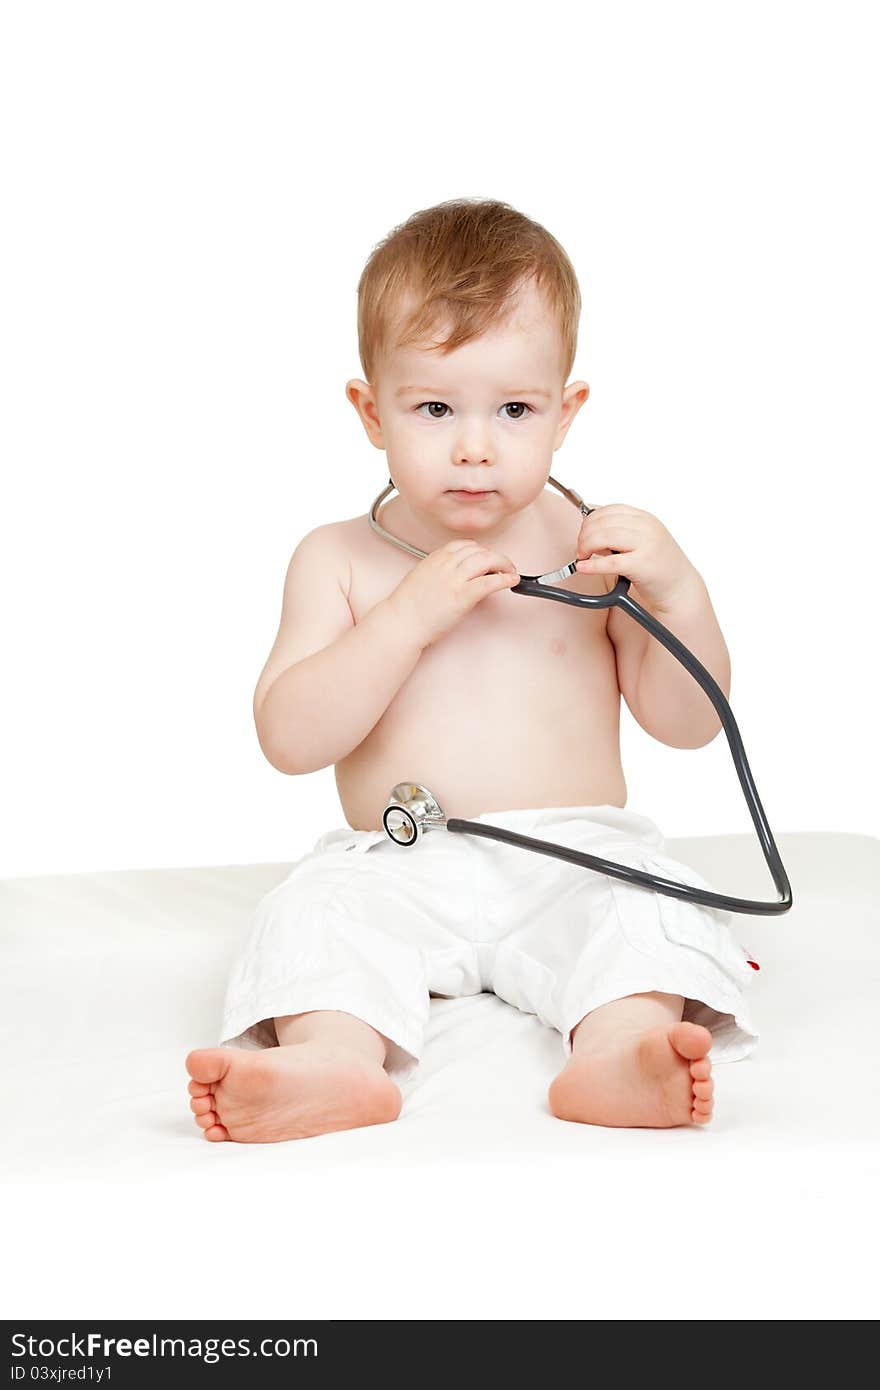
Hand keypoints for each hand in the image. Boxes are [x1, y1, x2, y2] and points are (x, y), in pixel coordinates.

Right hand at [388, 539, 519, 647]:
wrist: (400, 623)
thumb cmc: (408, 607)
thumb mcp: (422, 578)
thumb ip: (439, 571)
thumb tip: (458, 574)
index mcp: (435, 558)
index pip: (464, 544)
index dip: (480, 550)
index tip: (486, 558)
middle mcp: (445, 564)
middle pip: (479, 550)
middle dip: (495, 556)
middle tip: (504, 566)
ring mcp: (454, 579)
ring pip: (487, 560)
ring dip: (504, 564)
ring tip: (510, 572)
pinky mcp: (462, 596)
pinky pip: (489, 581)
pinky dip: (504, 578)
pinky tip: (511, 580)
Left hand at [575, 503, 702, 611]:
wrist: (681, 588)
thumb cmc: (659, 566)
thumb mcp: (642, 541)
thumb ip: (621, 532)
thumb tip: (590, 525)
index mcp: (645, 519)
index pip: (610, 510)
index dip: (590, 520)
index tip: (583, 533)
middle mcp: (647, 528)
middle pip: (604, 522)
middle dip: (585, 535)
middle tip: (581, 549)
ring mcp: (647, 545)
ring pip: (604, 536)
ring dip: (586, 546)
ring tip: (583, 557)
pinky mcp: (643, 565)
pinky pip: (611, 562)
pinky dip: (592, 565)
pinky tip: (583, 567)